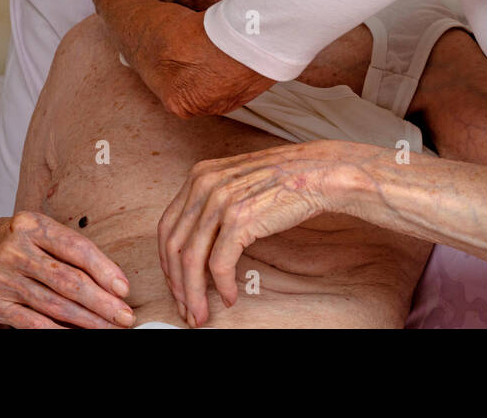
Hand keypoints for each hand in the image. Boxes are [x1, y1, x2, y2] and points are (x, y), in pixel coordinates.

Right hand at [0, 211, 134, 328]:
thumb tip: (110, 278)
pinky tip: (76, 335)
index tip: (124, 289)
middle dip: (102, 302)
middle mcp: (15, 250)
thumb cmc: (11, 244)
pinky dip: (57, 331)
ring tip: (108, 328)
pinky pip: (31, 321)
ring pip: (53, 304)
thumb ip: (67, 248)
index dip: (105, 270)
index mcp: (31, 225)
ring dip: (86, 321)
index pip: (77, 248)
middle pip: (68, 280)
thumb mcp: (35, 232)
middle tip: (125, 316)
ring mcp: (2, 277)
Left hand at [157, 140, 374, 326]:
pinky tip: (229, 297)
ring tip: (201, 312)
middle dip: (177, 285)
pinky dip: (222, 287)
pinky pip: (219, 264)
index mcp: (199, 175)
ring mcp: (221, 201)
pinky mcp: (240, 219)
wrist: (319, 173)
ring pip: (192, 260)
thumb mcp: (237, 182)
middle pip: (174, 246)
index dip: (167, 263)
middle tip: (186, 308)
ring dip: (194, 293)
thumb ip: (213, 204)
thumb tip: (197, 244)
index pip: (167, 227)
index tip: (176, 284)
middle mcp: (204, 185)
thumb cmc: (285, 181)